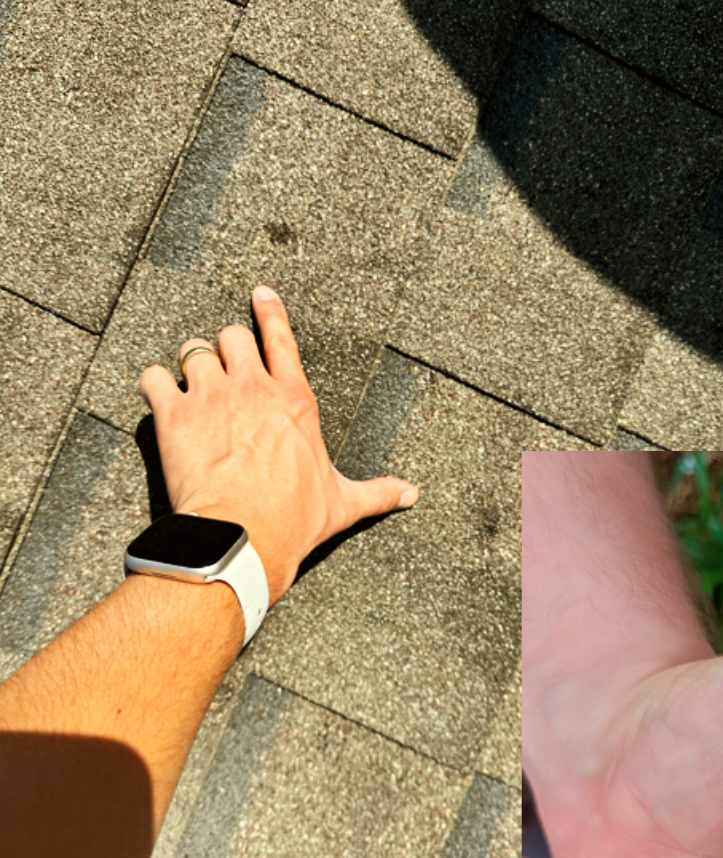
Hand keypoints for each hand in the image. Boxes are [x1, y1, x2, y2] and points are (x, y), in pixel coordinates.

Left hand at [139, 286, 417, 604]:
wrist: (244, 538)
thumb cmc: (293, 520)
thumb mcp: (343, 503)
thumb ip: (378, 491)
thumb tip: (410, 494)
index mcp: (294, 401)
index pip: (282, 339)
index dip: (269, 311)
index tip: (260, 293)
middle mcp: (253, 388)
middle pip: (231, 336)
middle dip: (225, 350)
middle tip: (224, 371)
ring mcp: (211, 397)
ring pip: (192, 351)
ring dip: (190, 367)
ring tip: (191, 386)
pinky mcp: (175, 415)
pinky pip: (153, 378)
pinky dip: (153, 386)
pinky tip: (159, 399)